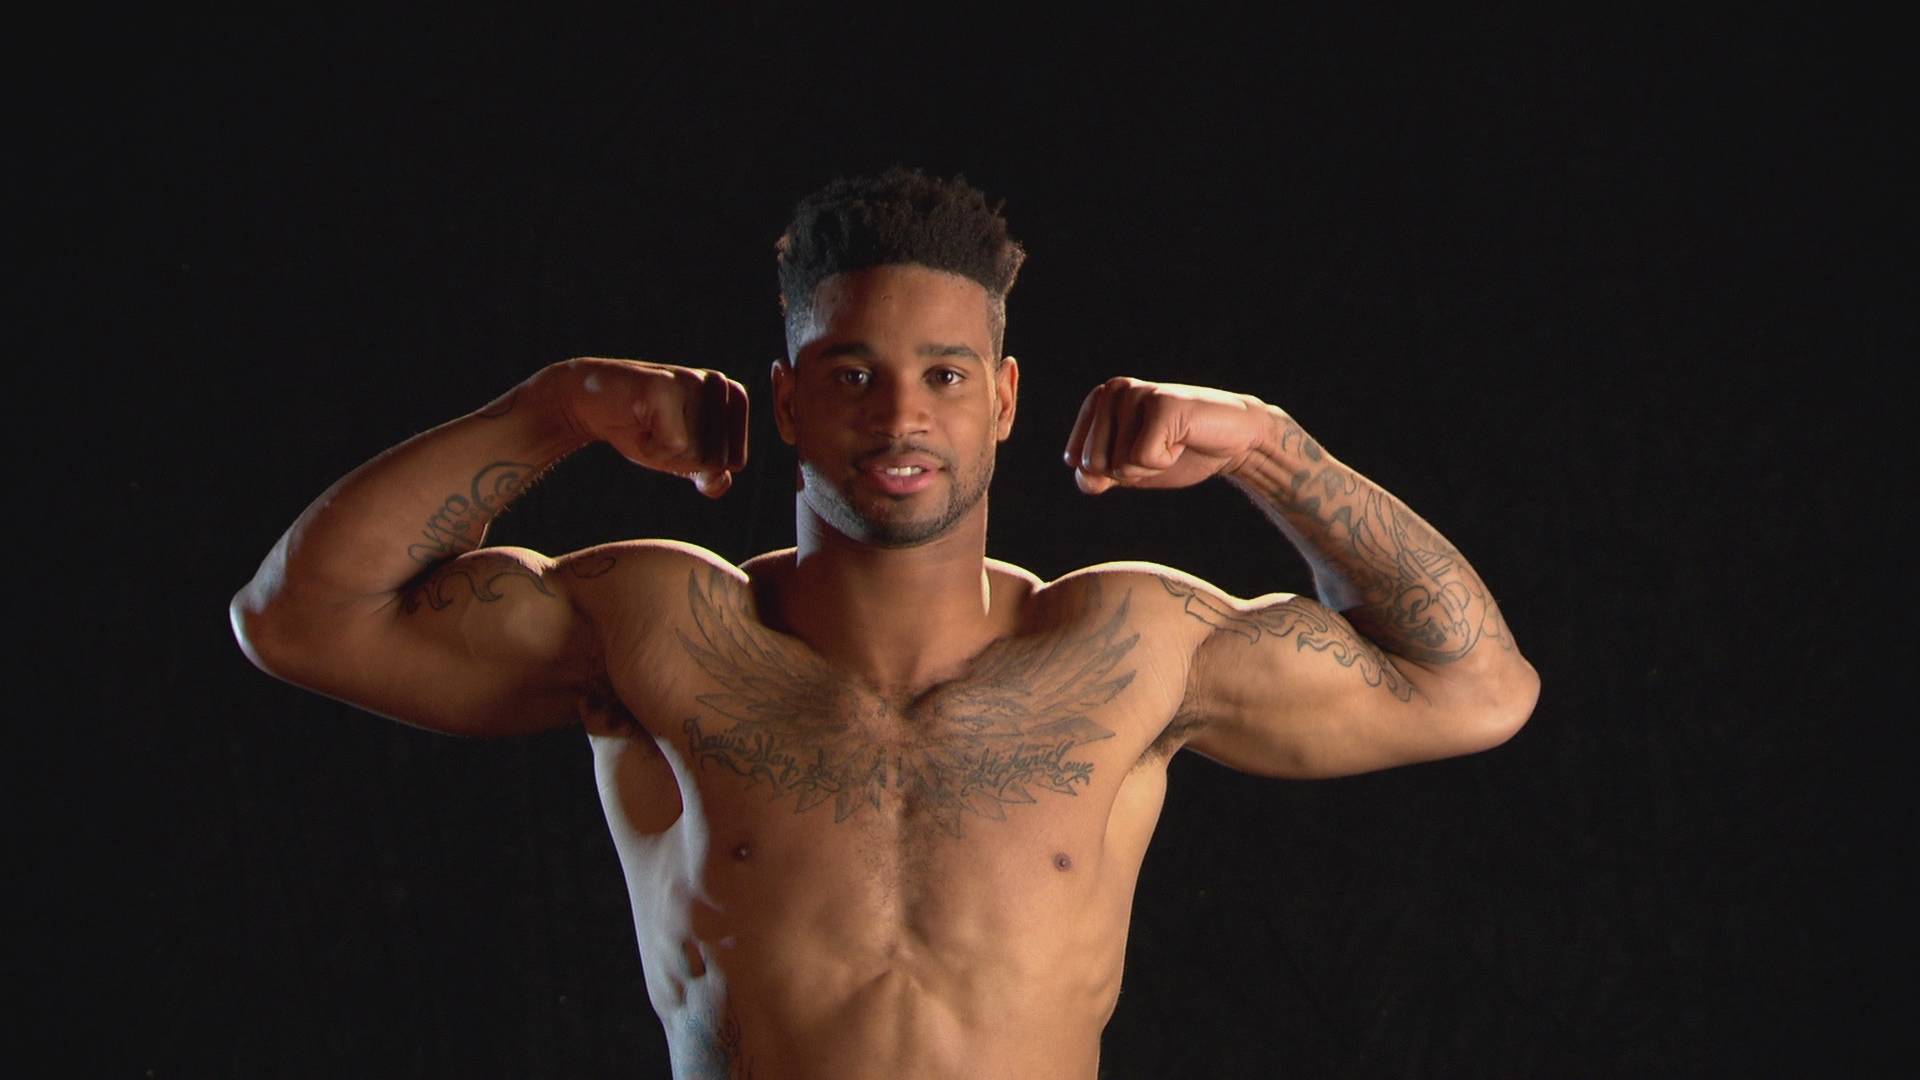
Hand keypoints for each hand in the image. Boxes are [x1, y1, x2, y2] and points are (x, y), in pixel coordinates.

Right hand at [551, 357, 748, 496]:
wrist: (589, 404)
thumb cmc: (642, 430)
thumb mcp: (684, 458)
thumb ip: (710, 474)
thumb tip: (719, 481)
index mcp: (734, 396)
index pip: (735, 461)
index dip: (700, 464)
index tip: (676, 438)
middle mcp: (719, 383)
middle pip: (716, 460)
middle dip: (681, 460)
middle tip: (657, 431)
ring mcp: (693, 381)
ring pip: (696, 455)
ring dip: (664, 454)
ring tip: (648, 425)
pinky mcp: (666, 386)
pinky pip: (674, 447)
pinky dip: (650, 449)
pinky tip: (637, 422)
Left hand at [1063, 377, 1271, 493]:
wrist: (1234, 441)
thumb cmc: (1180, 452)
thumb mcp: (1130, 471)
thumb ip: (1097, 477)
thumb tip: (1086, 476)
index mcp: (1098, 401)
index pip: (1077, 461)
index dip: (1113, 472)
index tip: (1142, 452)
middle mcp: (1112, 390)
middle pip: (1094, 463)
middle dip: (1130, 469)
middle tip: (1160, 446)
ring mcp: (1136, 394)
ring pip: (1119, 464)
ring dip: (1151, 465)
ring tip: (1172, 441)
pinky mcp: (1161, 403)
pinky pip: (1143, 458)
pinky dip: (1166, 461)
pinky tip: (1183, 439)